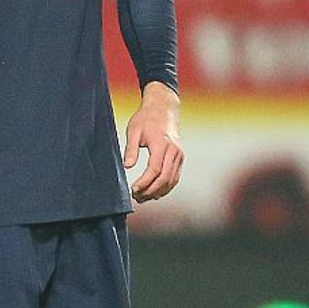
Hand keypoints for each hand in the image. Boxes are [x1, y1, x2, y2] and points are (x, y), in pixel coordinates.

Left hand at [123, 82, 183, 201]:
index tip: (133, 190)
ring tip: (143, 197)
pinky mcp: (180, 158)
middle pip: (165, 179)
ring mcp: (179, 155)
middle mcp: (174, 151)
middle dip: (150, 191)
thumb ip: (131, 149)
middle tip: (137, 197)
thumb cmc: (146, 119)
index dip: (144, 183)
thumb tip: (128, 167)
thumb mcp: (134, 130)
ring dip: (158, 192)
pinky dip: (165, 187)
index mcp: (161, 144)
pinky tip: (154, 192)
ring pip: (171, 181)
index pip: (155, 170)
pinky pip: (175, 177)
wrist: (163, 109)